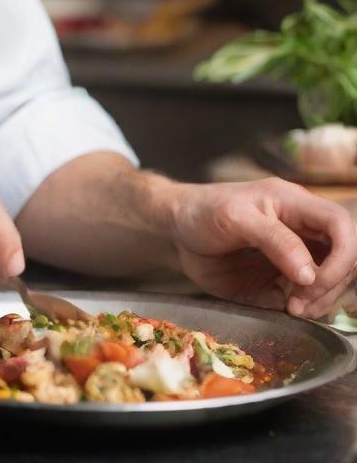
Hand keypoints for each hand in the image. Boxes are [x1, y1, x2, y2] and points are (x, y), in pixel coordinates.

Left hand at [168, 177, 356, 316]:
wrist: (175, 232)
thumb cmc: (201, 212)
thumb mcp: (234, 217)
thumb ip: (274, 240)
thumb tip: (309, 273)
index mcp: (294, 204)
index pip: (341, 225)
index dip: (343, 255)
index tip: (316, 280)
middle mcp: (302, 231)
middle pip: (344, 258)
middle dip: (330, 284)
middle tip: (299, 302)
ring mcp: (294, 257)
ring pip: (332, 282)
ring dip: (320, 301)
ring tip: (292, 309)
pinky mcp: (282, 281)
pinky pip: (308, 298)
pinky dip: (306, 309)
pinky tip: (286, 310)